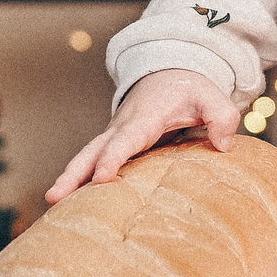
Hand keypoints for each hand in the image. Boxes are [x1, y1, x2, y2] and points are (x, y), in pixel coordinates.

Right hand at [45, 69, 240, 203]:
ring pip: (86, 157)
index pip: (126, 140)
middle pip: (92, 151)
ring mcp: (114, 136)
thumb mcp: (211, 96)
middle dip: (73, 173)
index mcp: (144, 118)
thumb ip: (222, 116)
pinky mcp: (113, 145)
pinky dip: (77, 180)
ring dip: (69, 179)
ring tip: (52, 203)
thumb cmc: (188, 88)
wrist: (166, 73)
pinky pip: (92, 162)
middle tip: (54, 197)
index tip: (101, 178)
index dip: (113, 158)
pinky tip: (70, 203)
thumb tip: (224, 144)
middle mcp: (122, 128)